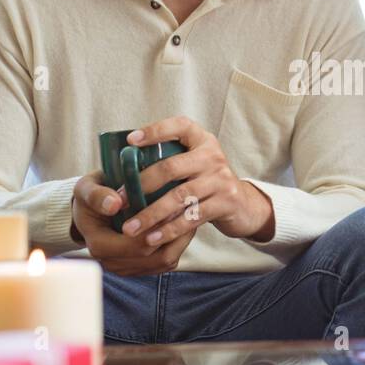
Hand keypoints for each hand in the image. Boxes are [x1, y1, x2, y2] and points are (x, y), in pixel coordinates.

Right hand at [71, 170, 196, 274]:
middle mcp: (112, 262)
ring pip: (164, 261)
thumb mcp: (87, 189)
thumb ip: (97, 195)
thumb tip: (114, 204)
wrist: (92, 210)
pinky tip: (182, 225)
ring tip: (187, 215)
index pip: (134, 245)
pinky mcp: (140, 267)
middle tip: (185, 208)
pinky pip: (166, 262)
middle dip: (172, 232)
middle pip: (153, 256)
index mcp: (99, 245)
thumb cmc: (92, 196)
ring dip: (179, 239)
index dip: (156, 227)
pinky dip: (178, 244)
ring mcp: (127, 268)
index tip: (170, 204)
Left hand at [118, 117, 274, 246]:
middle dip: (142, 184)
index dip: (155, 131)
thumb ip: (172, 160)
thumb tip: (126, 168)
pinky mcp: (225, 203)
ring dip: (151, 214)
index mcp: (202, 140)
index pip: (179, 126)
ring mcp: (220, 179)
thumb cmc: (207, 182)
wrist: (243, 205)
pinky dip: (169, 230)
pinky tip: (152, 238)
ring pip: (179, 197)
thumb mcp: (195, 163)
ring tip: (130, 227)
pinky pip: (191, 217)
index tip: (130, 141)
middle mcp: (213, 156)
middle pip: (171, 167)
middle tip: (120, 199)